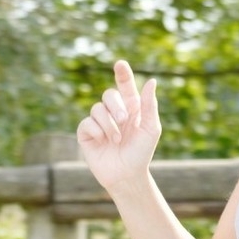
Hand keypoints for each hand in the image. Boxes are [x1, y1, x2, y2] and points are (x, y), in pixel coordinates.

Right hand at [76, 60, 160, 189]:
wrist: (127, 175)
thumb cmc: (141, 152)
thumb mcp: (150, 128)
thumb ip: (149, 105)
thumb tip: (152, 81)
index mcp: (131, 107)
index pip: (125, 85)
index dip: (122, 73)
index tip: (120, 63)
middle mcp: (113, 112)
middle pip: (108, 94)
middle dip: (116, 106)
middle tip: (124, 120)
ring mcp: (99, 122)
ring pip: (97, 108)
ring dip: (109, 124)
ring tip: (116, 139)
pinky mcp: (86, 133)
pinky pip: (86, 122)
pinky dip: (97, 130)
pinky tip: (103, 141)